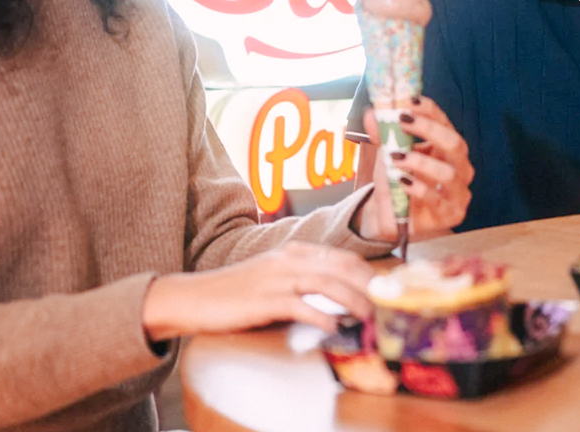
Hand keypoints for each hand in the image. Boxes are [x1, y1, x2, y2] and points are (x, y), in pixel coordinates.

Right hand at [141, 242, 373, 342]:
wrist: (192, 298)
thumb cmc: (234, 293)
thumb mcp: (272, 277)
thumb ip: (301, 281)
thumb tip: (335, 298)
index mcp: (293, 252)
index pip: (341, 257)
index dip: (367, 273)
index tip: (384, 290)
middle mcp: (288, 260)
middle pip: (341, 266)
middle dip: (368, 285)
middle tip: (386, 304)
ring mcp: (276, 279)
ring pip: (327, 283)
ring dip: (353, 300)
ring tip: (369, 317)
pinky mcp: (264, 300)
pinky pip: (300, 306)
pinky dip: (321, 315)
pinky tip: (335, 326)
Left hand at [360, 98, 472, 241]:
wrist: (390, 217)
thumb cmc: (396, 180)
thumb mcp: (387, 154)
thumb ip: (382, 135)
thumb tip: (371, 113)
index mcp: (447, 147)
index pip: (446, 123)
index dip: (430, 111)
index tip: (409, 102)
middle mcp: (459, 167)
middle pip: (455, 144)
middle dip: (429, 130)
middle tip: (403, 122)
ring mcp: (458, 192)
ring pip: (449, 173)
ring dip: (420, 162)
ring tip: (397, 158)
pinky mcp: (451, 214)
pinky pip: (438, 200)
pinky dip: (419, 189)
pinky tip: (403, 182)